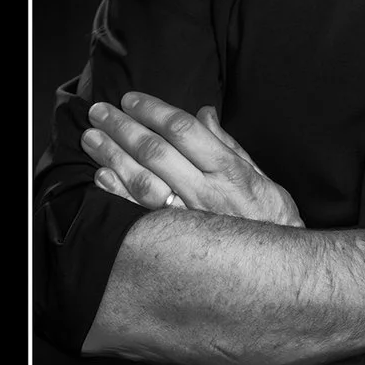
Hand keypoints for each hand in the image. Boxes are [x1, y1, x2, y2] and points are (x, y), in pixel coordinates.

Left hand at [81, 92, 302, 227]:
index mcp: (227, 168)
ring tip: (91, 137)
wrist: (272, 265)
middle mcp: (204, 190)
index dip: (153, 110)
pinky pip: (137, 212)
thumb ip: (228, 144)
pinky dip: (116, 192)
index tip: (131, 99)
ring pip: (140, 178)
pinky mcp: (173, 236)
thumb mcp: (260, 174)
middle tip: (99, 111)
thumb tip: (203, 114)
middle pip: (154, 150)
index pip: (182, 130)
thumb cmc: (270, 216)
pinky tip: (101, 175)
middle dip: (122, 126)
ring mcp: (185, 215)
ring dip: (111, 155)